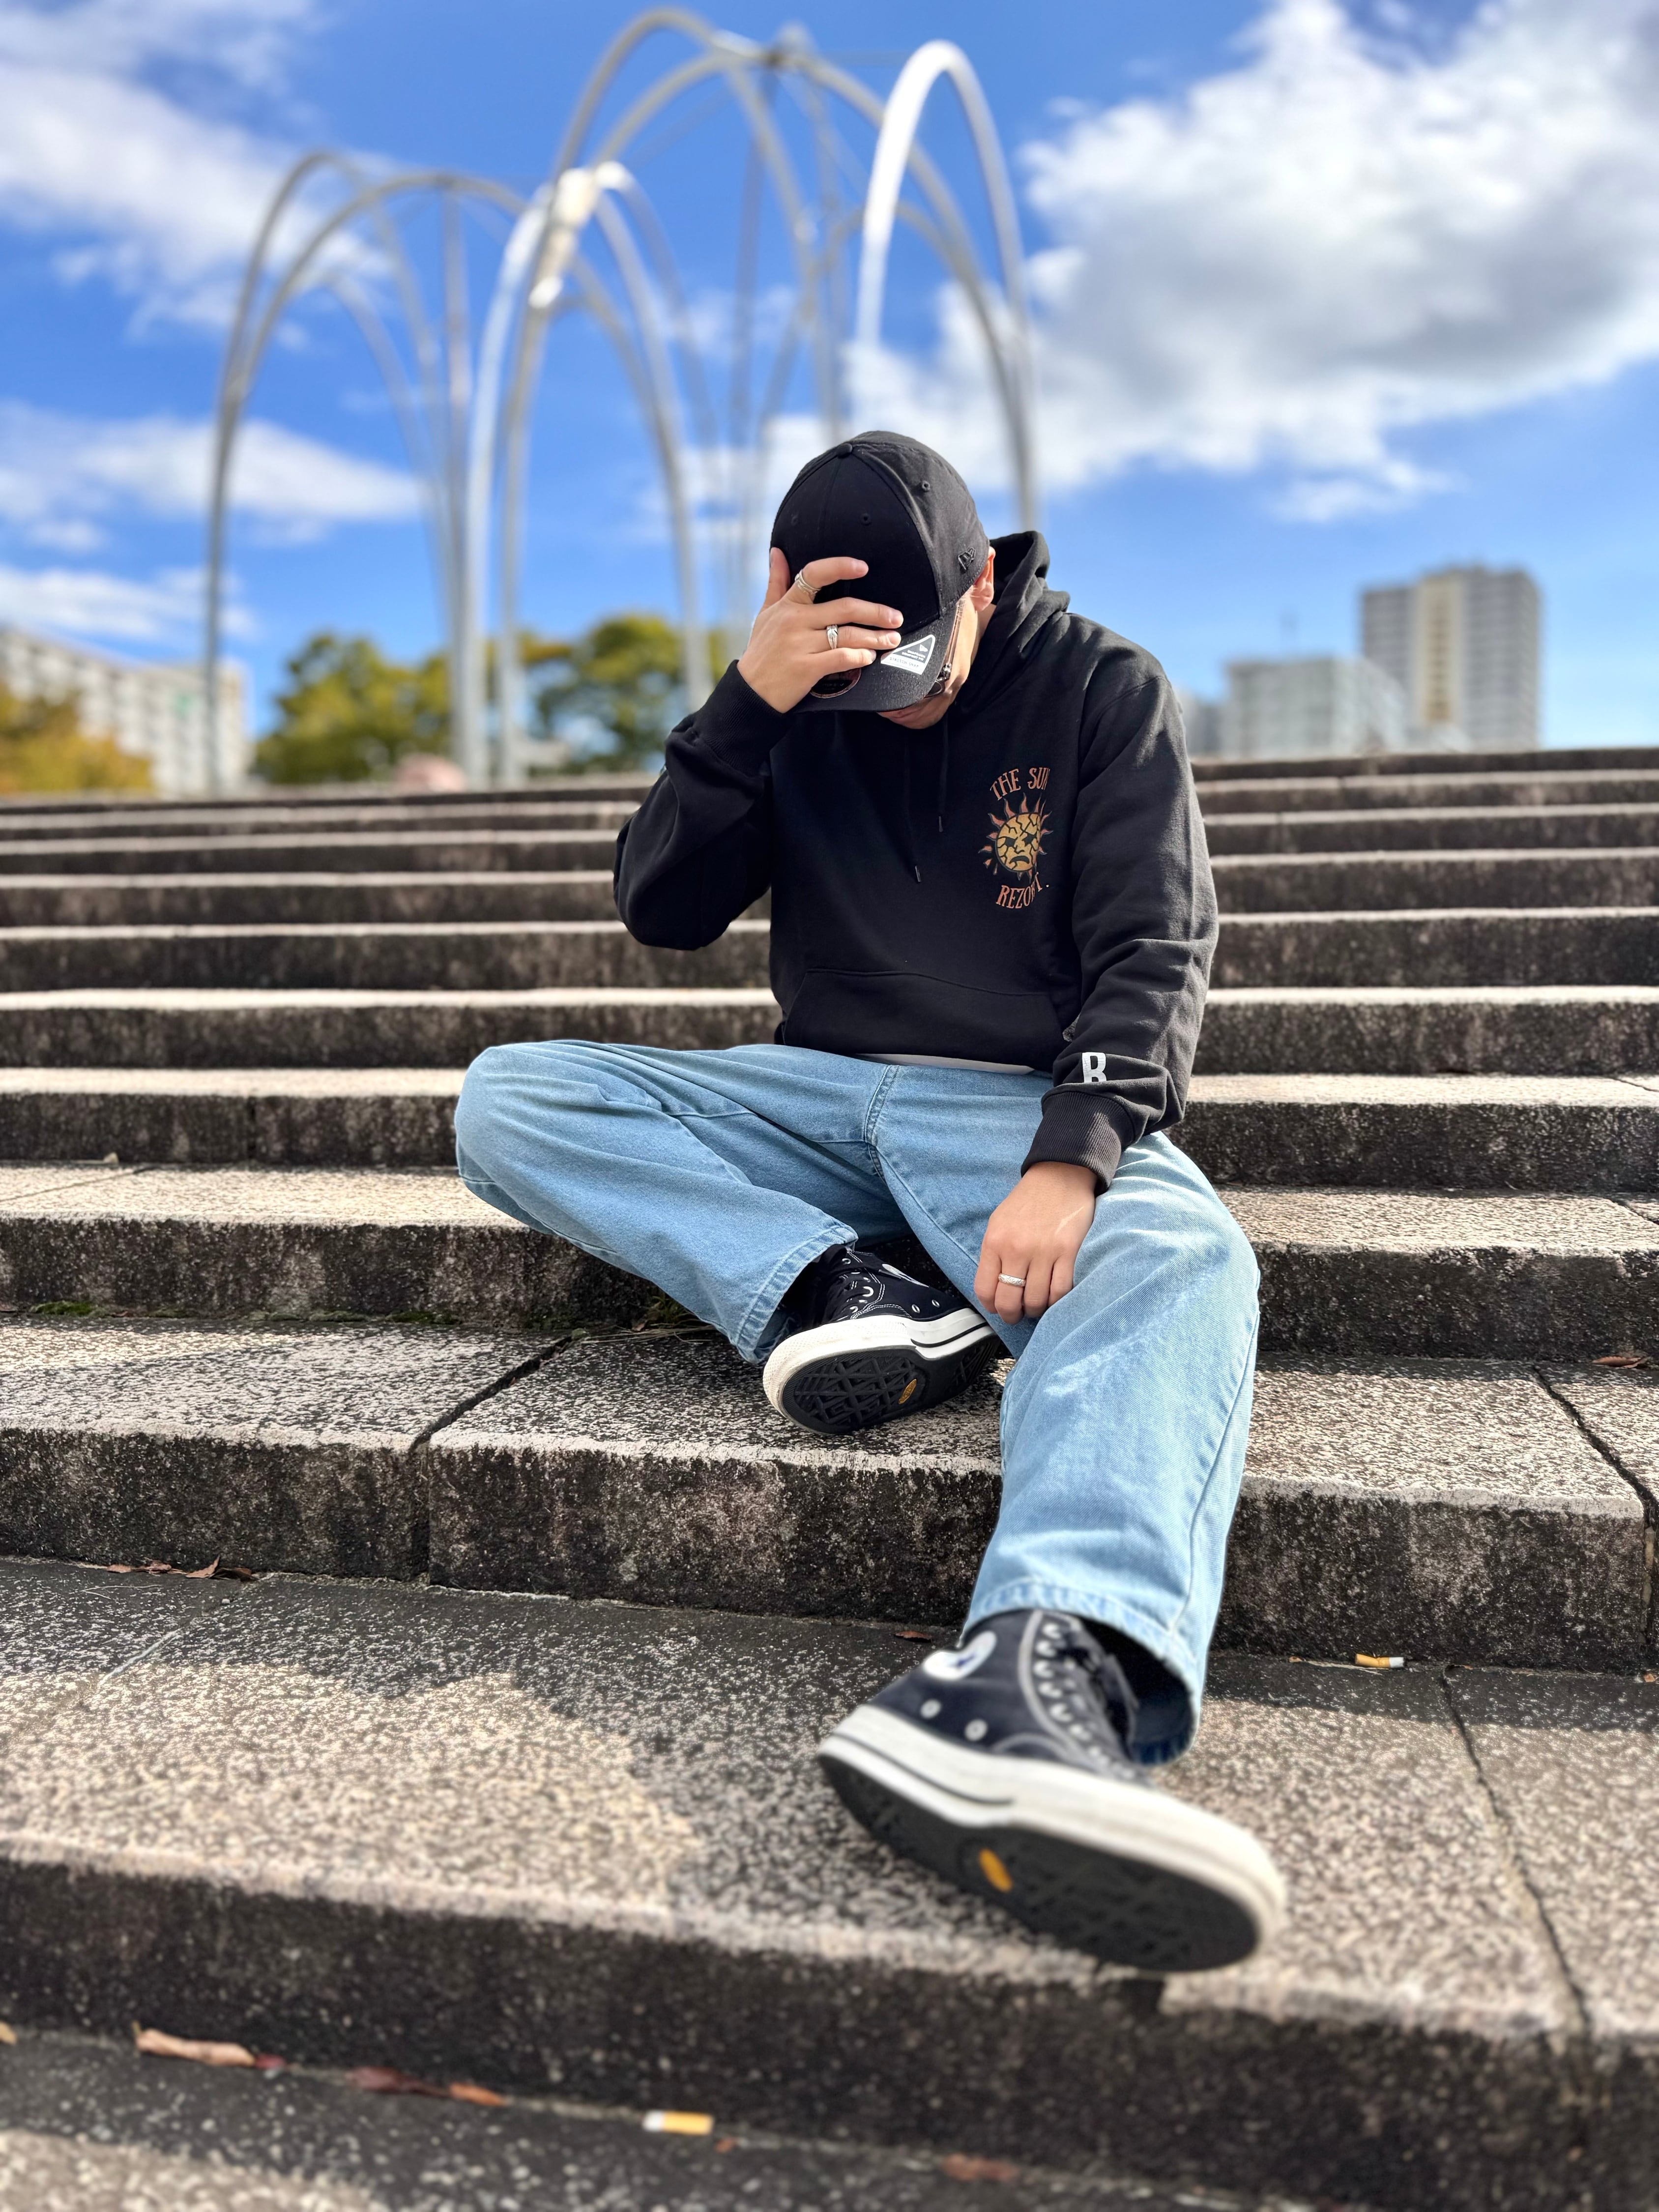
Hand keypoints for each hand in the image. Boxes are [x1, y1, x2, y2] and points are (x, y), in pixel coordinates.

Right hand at [737, 548, 903, 712]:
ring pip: (848, 635)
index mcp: (787, 605)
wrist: (750, 692)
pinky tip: (870, 657)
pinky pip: (842, 658)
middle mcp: (794, 621)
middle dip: (875, 612)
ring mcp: (800, 645)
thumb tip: (777, 551)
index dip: (840, 567)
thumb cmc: (761, 651)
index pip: (814, 574)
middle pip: (844, 608)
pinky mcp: (806, 669)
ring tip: (892, 639)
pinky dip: (860, 657)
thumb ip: (776, 582)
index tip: (863, 567)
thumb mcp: (765, 614)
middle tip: (896, 617)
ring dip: (875, 637)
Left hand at [974, 1161, 1097, 1324]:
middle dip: (1012, 1315)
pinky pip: (1060, 1290)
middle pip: (1009, 1301)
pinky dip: (1056, 1301)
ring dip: (1036, 1309)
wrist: (1059, 1176)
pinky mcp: (1068, 1251)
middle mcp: (1016, 1248)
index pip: (985, 1289)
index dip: (992, 1307)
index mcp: (995, 1241)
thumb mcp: (998, 1222)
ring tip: (1037, 1304)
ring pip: (1036, 1300)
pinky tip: (1054, 1296)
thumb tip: (994, 1289)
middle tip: (1018, 1313)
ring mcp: (1043, 1251)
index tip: (1000, 1307)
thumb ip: (993, 1254)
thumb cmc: (1027, 1202)